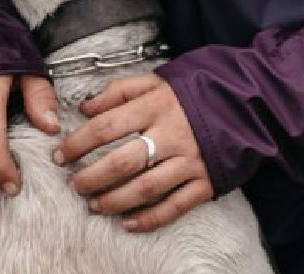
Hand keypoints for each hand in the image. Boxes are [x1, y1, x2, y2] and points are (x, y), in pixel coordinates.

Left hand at [54, 74, 213, 232]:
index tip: (61, 155)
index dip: (78, 143)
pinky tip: (128, 223)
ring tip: (94, 205)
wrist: (242, 102)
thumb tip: (86, 107)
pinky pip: (174, 207)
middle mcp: (171, 133)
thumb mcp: (156, 80)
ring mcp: (189, 160)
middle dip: (92, 178)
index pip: (106, 126)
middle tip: (74, 185)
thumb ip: (119, 90)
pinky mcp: (204, 181)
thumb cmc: (190, 92)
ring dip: (114, 201)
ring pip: (145, 189)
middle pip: (122, 162)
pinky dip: (149, 219)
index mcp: (156, 105)